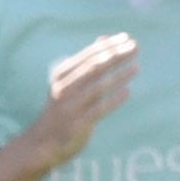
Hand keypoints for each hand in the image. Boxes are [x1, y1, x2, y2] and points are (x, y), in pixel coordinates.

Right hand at [31, 33, 140, 165]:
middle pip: (93, 67)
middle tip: (135, 46)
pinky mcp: (77, 124)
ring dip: (119, 75)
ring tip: (137, 66)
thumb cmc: (62, 108)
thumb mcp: (70, 82)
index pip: (88, 56)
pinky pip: (98, 109)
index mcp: (61, 75)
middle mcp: (63, 88)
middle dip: (115, 55)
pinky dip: (113, 100)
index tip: (127, 38)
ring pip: (97, 86)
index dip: (108, 46)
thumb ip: (87, 63)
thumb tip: (105, 38)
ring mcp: (69, 106)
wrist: (42, 143)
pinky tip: (128, 91)